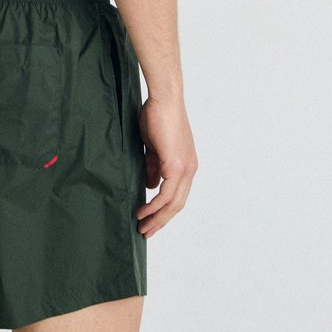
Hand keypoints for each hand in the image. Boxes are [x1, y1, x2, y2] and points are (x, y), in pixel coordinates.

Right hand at [135, 96, 197, 236]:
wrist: (164, 99)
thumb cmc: (157, 116)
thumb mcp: (154, 147)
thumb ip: (153, 167)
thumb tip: (150, 186)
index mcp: (186, 165)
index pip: (178, 196)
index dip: (164, 211)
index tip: (150, 221)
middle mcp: (189, 170)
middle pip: (178, 205)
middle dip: (161, 221)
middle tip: (146, 232)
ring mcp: (185, 168)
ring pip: (173, 203)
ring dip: (156, 218)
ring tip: (141, 227)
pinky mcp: (176, 165)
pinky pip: (165, 194)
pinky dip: (154, 206)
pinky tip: (142, 211)